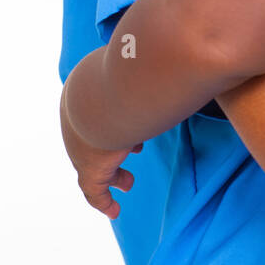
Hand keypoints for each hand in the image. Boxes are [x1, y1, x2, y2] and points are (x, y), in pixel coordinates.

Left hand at [60, 79, 141, 219]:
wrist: (101, 98)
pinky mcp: (90, 169)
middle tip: (135, 150)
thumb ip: (154, 70)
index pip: (100, 110)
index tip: (136, 124)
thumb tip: (184, 52)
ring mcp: (82, 147)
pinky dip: (104, 201)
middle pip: (96, 140)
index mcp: (88, 95)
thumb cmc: (124, 78)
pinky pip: (95, 191)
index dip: (119, 120)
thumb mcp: (137, 70)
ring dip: (114, 174)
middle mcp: (80, 123)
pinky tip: (114, 211)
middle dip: (114, 147)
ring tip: (129, 182)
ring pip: (96, 165)